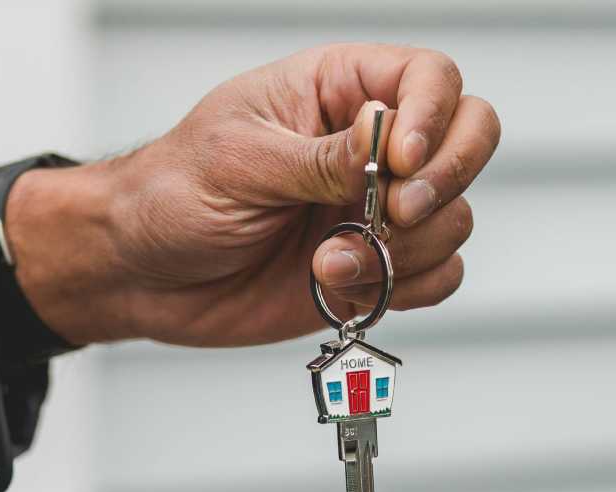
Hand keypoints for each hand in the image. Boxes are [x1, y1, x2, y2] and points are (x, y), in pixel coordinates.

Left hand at [6, 44, 500, 346]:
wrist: (144, 274)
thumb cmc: (174, 195)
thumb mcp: (240, 161)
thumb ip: (321, 157)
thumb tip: (389, 134)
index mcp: (336, 91)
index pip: (429, 78)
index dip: (435, 115)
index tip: (402, 162)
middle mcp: (371, 147)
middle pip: (470, 137)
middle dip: (445, 181)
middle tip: (394, 215)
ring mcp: (378, 209)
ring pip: (455, 218)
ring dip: (404, 252)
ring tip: (328, 264)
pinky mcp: (377, 268)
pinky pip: (438, 276)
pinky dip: (406, 290)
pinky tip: (343, 289)